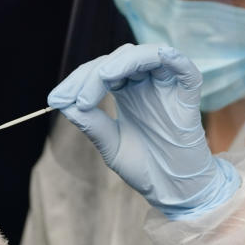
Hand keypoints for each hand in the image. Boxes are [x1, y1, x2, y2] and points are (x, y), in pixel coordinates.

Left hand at [48, 43, 239, 219]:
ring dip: (122, 61)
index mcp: (127, 92)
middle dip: (91, 74)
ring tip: (102, 78)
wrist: (174, 190)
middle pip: (118, 59)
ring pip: (146, 55)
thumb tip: (62, 102)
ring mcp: (168, 86)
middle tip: (74, 99)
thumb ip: (90, 121)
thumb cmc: (145, 167)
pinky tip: (144, 61)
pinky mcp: (189, 93)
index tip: (55, 100)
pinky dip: (167, 57)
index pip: (100, 71)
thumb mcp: (109, 143)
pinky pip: (183, 66)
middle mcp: (147, 84)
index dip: (77, 80)